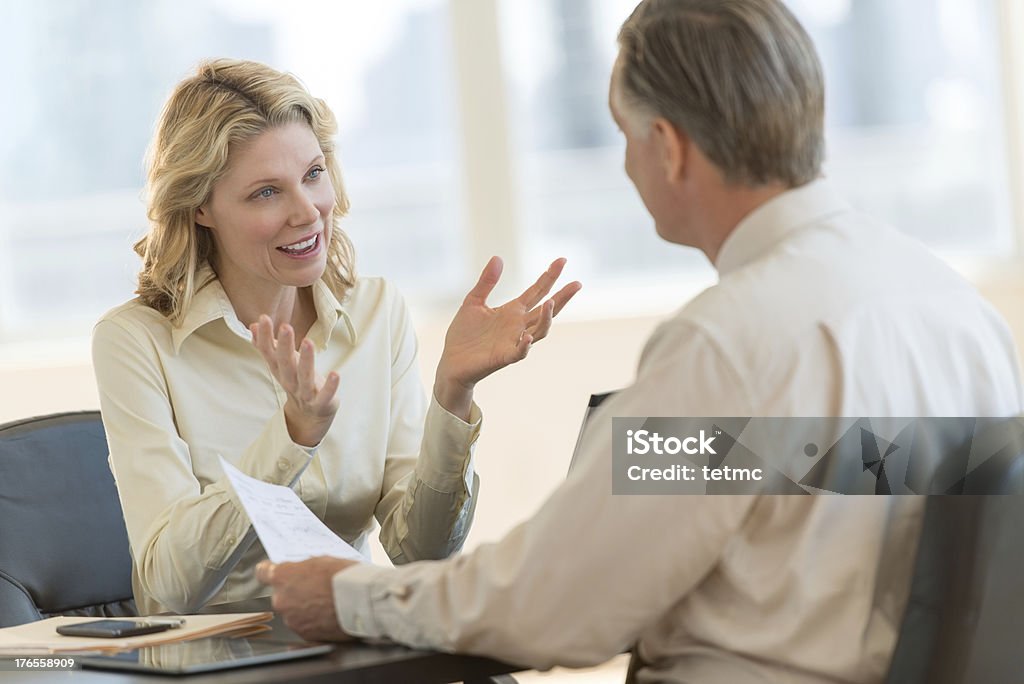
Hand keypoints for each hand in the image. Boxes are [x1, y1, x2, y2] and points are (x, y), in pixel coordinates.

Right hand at [250, 315, 340, 446]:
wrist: (308, 416)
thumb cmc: (296, 382)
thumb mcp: (280, 365)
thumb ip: (267, 346)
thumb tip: (253, 326)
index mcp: (280, 370)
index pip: (269, 353)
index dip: (264, 337)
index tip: (262, 319)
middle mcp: (290, 381)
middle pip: (285, 363)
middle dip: (284, 345)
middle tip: (285, 327)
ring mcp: (305, 393)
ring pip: (304, 377)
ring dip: (306, 360)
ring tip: (308, 342)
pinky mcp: (321, 403)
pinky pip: (325, 395)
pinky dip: (330, 386)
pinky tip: (335, 374)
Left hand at [256, 557, 359, 641]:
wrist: (361, 601)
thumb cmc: (344, 577)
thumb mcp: (321, 561)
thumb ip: (303, 569)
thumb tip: (302, 573)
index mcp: (282, 577)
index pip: (263, 572)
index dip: (269, 571)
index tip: (272, 572)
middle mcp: (281, 600)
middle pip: (281, 595)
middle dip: (295, 593)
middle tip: (315, 589)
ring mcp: (292, 620)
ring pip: (293, 612)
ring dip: (305, 609)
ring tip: (327, 603)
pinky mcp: (305, 635)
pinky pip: (305, 626)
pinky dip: (314, 622)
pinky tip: (329, 614)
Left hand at [434, 257, 580, 417]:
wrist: (452, 361)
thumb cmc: (464, 334)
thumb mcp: (473, 301)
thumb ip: (487, 281)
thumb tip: (498, 257)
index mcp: (512, 311)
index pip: (537, 291)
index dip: (550, 277)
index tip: (562, 260)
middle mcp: (518, 326)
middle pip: (546, 310)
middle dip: (562, 297)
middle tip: (577, 283)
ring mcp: (513, 341)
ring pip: (539, 331)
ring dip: (546, 318)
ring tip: (549, 303)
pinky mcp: (503, 357)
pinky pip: (519, 352)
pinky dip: (524, 346)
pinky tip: (527, 336)